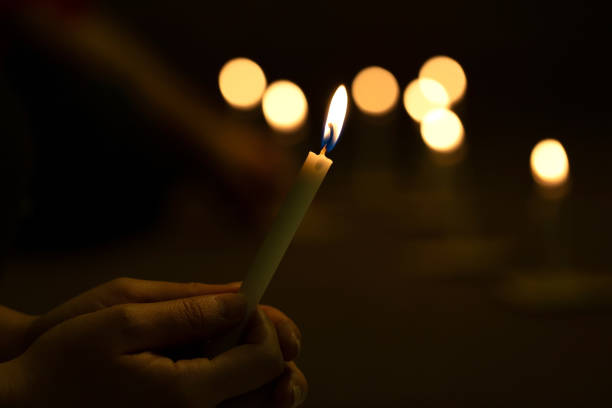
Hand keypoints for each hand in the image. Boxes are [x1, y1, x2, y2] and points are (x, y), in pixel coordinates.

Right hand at [4, 293, 285, 406]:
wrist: (32, 407)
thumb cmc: (66, 362)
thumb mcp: (120, 318)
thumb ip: (187, 309)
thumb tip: (240, 299)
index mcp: (187, 395)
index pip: (266, 359)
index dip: (266, 324)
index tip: (244, 304)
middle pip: (271, 386)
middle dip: (268, 343)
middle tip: (245, 319)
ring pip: (257, 402)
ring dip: (256, 363)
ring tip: (232, 337)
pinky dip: (237, 382)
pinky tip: (214, 360)